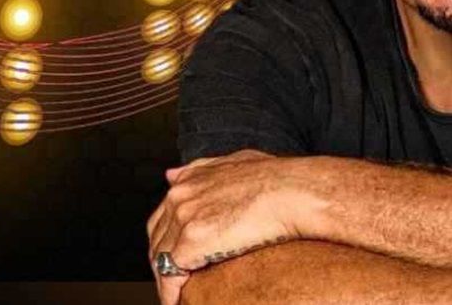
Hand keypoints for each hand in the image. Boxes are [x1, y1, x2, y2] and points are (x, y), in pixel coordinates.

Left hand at [146, 149, 305, 304]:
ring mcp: (184, 219)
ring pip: (160, 258)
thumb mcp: (237, 162)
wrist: (295, 192)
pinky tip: (176, 303)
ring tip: (177, 295)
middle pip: (156, 238)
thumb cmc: (279, 179)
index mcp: (190, 180)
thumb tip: (172, 174)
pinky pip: (170, 276)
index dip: (166, 238)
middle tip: (175, 279)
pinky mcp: (192, 243)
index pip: (163, 216)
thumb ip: (202, 168)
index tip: (174, 254)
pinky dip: (170, 293)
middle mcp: (181, 197)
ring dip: (166, 280)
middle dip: (163, 260)